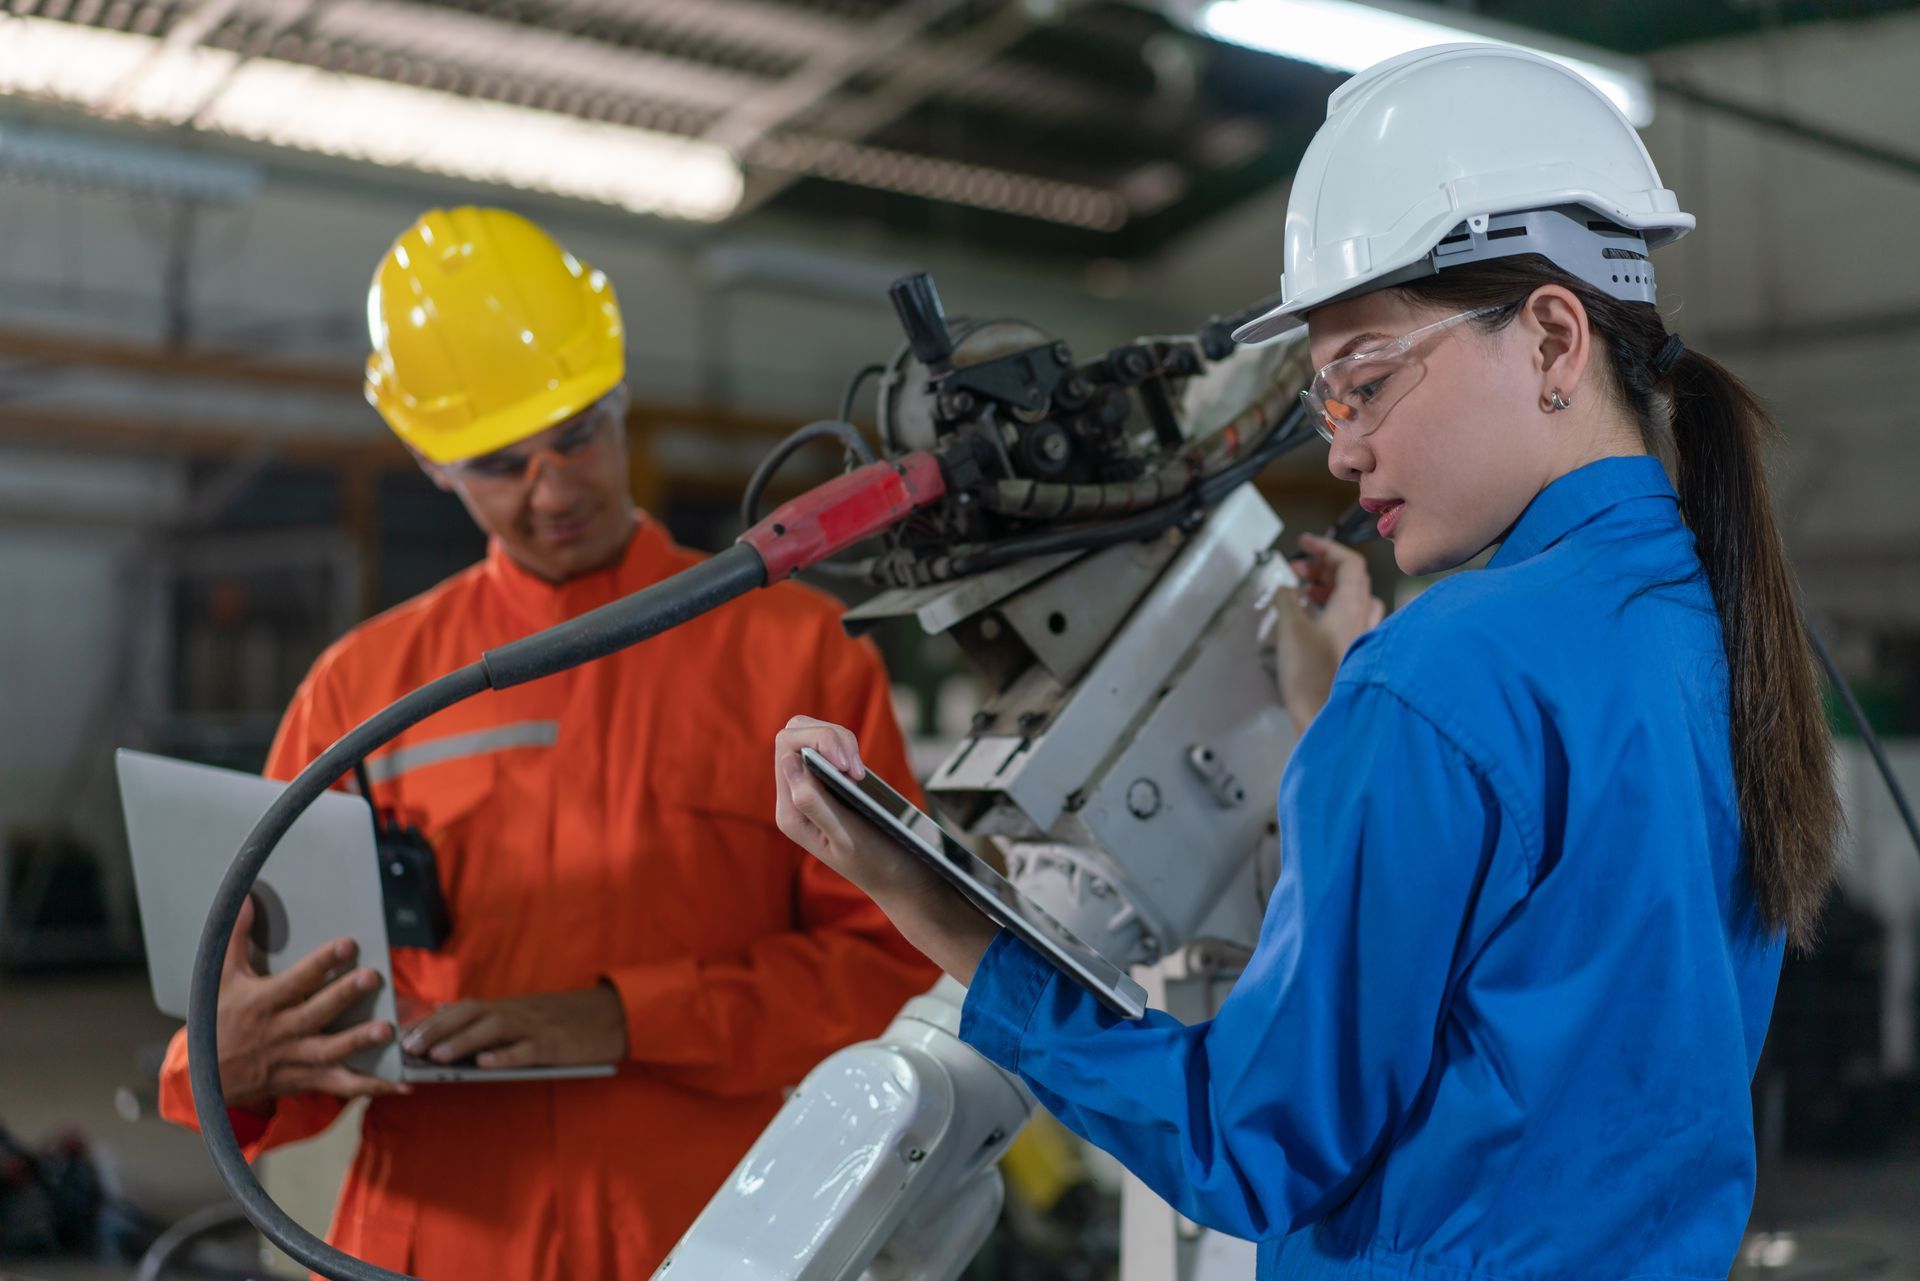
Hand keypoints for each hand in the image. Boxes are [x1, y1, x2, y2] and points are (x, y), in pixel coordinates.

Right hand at [213, 897, 406, 1109]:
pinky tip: (400, 1084)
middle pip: (316, 1013)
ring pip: (329, 1051)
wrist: (203, 1078)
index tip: (347, 944)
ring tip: (387, 1030)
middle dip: (344, 996)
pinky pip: (338, 1084)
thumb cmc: (216, 1021)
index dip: (320, 963)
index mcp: (263, 1003)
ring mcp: (294, 1058)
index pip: (296, 980)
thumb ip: (236, 937)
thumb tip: (244, 898)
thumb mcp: (220, 978)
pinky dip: (369, 1086)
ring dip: (358, 1042)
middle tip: (373, 978)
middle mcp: (281, 1031)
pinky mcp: (305, 1079)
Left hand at [400, 986, 627, 1069]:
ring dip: (463, 1041)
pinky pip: (527, 1050)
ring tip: (436, 1057)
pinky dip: (505, 1056)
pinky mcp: (555, 1045)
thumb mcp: (528, 1014)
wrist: (614, 1017)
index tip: (406, 1035)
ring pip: (494, 1029)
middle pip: (472, 1013)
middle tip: (410, 1047)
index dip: (434, 1020)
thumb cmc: (567, 1021)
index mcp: (511, 1007)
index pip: (466, 1007)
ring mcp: (537, 1027)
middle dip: (439, 1029)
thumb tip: (446, 1014)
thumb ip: (492, 1018)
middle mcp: (519, 1012)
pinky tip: (485, 1065)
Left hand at [774, 716, 999, 982]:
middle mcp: (793, 797)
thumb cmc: (875, 862)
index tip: (849, 768)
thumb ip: (814, 803)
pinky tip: (860, 772)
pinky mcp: (830, 782)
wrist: (898, 878)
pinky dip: (846, 747)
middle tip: (857, 769)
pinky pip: (828, 747)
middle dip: (829, 736)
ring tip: (860, 772)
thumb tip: (790, 764)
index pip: (787, 749)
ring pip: (812, 733)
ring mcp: (811, 787)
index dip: (818, 742)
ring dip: (839, 740)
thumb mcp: (845, 837)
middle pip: (796, 733)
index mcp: (790, 812)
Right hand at [1271, 534, 1384, 732]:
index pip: (1349, 562)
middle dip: (1321, 569)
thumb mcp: (1289, 627)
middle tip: (1297, 571)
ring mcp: (1362, 638)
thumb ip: (1286, 599)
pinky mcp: (1353, 656)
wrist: (1324, 718)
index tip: (1305, 544)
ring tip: (1301, 595)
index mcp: (1352, 604)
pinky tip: (1311, 622)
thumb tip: (1284, 588)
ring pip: (1351, 600)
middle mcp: (1363, 618)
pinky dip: (1329, 612)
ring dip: (1326, 590)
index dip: (1326, 548)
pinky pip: (1347, 622)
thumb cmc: (1313, 678)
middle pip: (1351, 579)